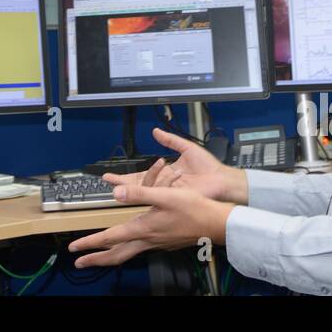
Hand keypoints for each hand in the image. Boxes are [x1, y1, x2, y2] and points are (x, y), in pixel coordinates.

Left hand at [68, 184, 233, 267]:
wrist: (216, 224)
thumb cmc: (193, 208)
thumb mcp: (165, 195)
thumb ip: (140, 193)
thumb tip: (116, 192)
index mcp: (143, 229)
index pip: (110, 239)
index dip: (90, 243)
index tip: (74, 248)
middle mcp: (147, 240)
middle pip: (116, 255)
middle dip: (96, 259)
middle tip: (80, 262)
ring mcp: (156, 244)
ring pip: (127, 254)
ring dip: (109, 256)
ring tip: (97, 257)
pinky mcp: (164, 243)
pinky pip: (139, 250)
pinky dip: (126, 251)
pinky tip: (128, 246)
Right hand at [103, 128, 247, 203]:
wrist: (222, 179)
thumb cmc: (208, 166)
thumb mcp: (187, 148)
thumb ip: (170, 140)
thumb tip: (155, 131)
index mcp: (165, 173)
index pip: (140, 175)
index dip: (125, 176)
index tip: (110, 176)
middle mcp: (164, 185)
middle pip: (138, 186)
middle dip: (122, 184)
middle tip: (109, 182)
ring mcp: (168, 194)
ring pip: (147, 190)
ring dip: (139, 182)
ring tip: (139, 173)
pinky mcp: (175, 199)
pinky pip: (159, 194)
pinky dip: (153, 189)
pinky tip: (151, 184)